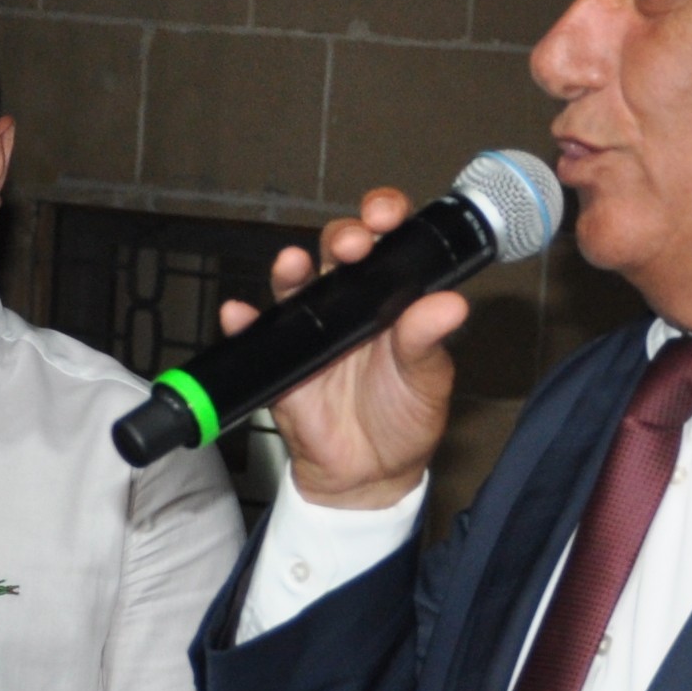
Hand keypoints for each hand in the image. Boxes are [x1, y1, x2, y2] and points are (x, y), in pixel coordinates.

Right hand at [235, 190, 464, 512]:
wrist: (369, 475)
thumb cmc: (404, 418)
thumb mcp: (426, 380)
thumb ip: (428, 341)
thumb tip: (451, 305)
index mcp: (393, 296)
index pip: (388, 240)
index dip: (385, 216)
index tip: (386, 215)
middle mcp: (351, 301)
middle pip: (338, 250)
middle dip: (343, 236)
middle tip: (352, 245)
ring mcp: (313, 327)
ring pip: (295, 282)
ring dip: (290, 268)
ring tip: (292, 265)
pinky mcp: (283, 358)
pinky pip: (257, 334)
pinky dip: (244, 322)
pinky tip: (240, 315)